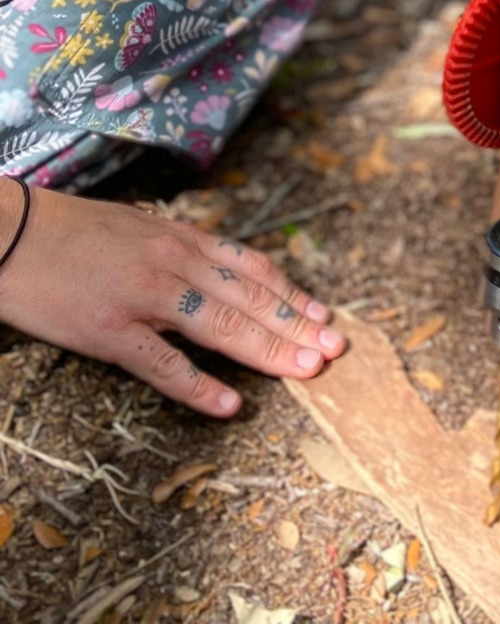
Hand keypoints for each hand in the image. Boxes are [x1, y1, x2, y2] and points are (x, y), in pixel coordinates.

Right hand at [0, 185, 344, 415]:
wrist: (11, 234)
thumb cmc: (71, 231)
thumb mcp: (137, 225)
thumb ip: (178, 245)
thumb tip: (215, 262)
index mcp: (180, 238)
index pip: (251, 268)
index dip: (291, 293)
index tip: (324, 313)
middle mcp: (173, 263)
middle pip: (248, 297)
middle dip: (297, 324)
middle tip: (336, 348)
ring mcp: (143, 297)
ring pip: (221, 326)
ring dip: (269, 350)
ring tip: (306, 370)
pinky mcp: (109, 331)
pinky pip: (163, 364)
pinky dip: (200, 385)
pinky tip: (230, 404)